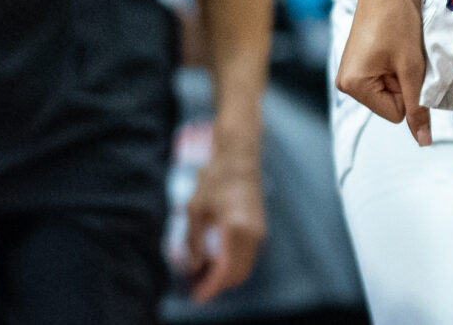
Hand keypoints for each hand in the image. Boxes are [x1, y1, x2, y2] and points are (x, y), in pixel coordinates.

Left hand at [178, 153, 265, 302]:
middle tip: (197, 289)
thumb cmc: (216, 179)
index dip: (210, 287)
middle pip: (237, 275)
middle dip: (217, 286)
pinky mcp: (259, 228)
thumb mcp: (195, 209)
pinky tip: (216, 262)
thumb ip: (193, 242)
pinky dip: (233, 265)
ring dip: (226, 277)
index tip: (196, 295)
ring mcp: (259, 232)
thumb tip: (193, 267)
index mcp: (236, 229)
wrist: (239, 158)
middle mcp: (252, 234)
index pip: (225, 271)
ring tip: (203, 277)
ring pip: (245, 268)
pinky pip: (248, 257)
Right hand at [335, 0, 431, 144]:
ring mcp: (351, 71)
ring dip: (402, 72)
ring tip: (398, 47)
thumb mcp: (411, 67)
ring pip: (391, 90)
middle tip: (403, 53)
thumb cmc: (397, 21)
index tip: (405, 64)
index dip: (409, 91)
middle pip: (391, 104)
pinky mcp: (359, 61)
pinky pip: (386, 77)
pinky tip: (394, 44)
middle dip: (404, 82)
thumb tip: (424, 142)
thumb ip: (417, 107)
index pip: (395, 114)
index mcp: (352, 87)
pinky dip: (397, 64)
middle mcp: (346, 83)